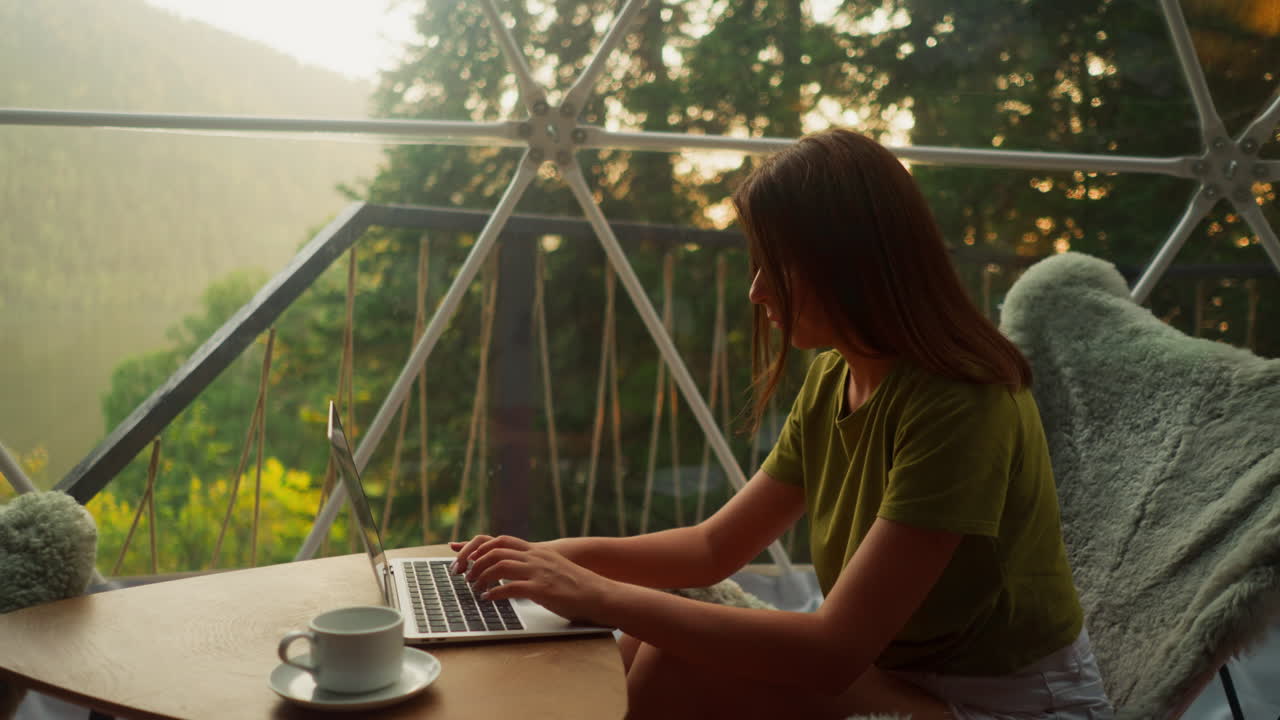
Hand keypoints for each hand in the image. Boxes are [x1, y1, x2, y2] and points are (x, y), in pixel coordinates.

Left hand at [448, 536, 614, 624]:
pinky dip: (494, 592)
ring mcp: (539, 572)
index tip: (462, 557)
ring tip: (473, 587)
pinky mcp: (543, 590)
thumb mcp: (550, 568)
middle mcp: (535, 557)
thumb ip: (531, 565)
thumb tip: (508, 571)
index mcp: (536, 551)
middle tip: (463, 575)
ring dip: (481, 576)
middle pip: (495, 550)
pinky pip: (512, 587)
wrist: (599, 594)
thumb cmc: (574, 585)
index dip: (477, 547)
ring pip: (500, 565)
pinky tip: (487, 598)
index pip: (499, 540)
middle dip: (473, 561)